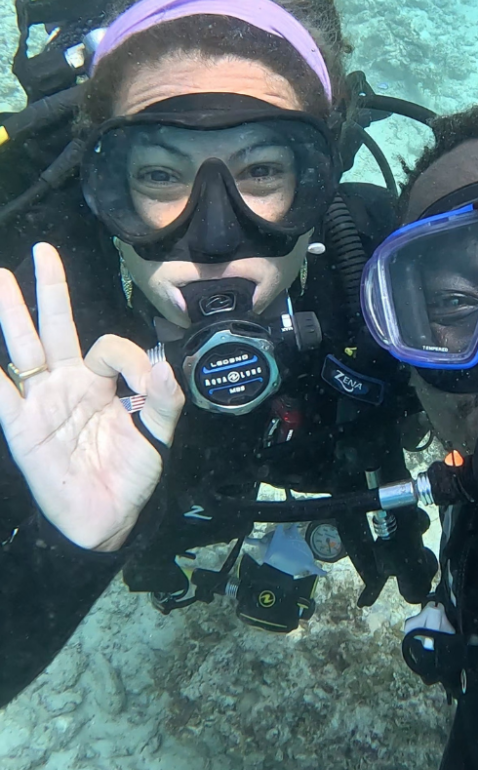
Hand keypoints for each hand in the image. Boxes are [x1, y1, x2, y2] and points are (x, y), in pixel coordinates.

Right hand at [0, 243, 184, 550]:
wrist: (110, 515)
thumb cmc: (131, 473)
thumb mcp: (158, 434)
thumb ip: (166, 400)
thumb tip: (169, 365)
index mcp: (100, 383)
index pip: (106, 347)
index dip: (127, 357)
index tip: (146, 382)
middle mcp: (67, 385)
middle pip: (53, 329)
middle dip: (47, 291)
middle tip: (43, 253)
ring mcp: (41, 403)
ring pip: (23, 349)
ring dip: (10, 315)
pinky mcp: (23, 428)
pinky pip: (1, 396)